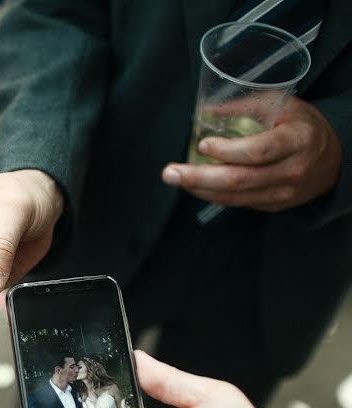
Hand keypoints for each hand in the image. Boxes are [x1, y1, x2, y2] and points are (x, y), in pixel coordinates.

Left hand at [163, 97, 341, 210]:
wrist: (333, 158)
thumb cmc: (302, 126)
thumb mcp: (282, 106)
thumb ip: (243, 106)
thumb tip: (203, 110)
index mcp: (297, 140)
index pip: (258, 151)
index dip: (227, 151)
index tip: (202, 145)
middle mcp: (292, 170)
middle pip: (240, 180)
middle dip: (199, 178)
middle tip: (169, 173)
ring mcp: (284, 193)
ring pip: (235, 197)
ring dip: (199, 189)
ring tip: (175, 178)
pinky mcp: (274, 206)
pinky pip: (238, 204)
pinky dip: (213, 195)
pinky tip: (196, 185)